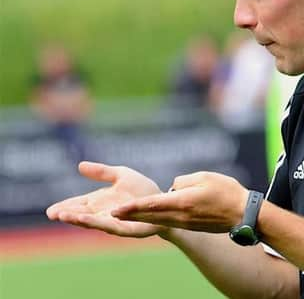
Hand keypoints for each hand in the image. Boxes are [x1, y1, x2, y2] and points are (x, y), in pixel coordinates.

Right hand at [46, 161, 163, 237]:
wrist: (163, 200)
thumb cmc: (141, 189)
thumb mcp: (121, 175)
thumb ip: (101, 172)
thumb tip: (79, 166)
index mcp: (100, 201)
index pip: (79, 205)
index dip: (65, 207)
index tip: (50, 211)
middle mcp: (104, 213)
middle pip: (82, 215)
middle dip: (68, 215)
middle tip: (53, 214)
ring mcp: (114, 222)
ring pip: (94, 222)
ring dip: (80, 220)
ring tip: (66, 216)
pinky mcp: (127, 228)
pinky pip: (112, 226)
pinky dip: (100, 223)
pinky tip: (91, 219)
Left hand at [111, 172, 248, 232]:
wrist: (243, 214)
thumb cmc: (227, 191)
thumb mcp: (205, 177)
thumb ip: (183, 181)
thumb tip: (173, 187)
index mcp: (183, 202)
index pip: (152, 204)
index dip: (132, 207)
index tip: (115, 210)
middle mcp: (181, 215)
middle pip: (150, 215)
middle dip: (129, 214)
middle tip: (110, 214)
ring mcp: (185, 223)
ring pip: (157, 219)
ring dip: (140, 217)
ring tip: (123, 215)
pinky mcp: (190, 226)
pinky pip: (168, 222)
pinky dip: (154, 219)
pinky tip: (147, 216)